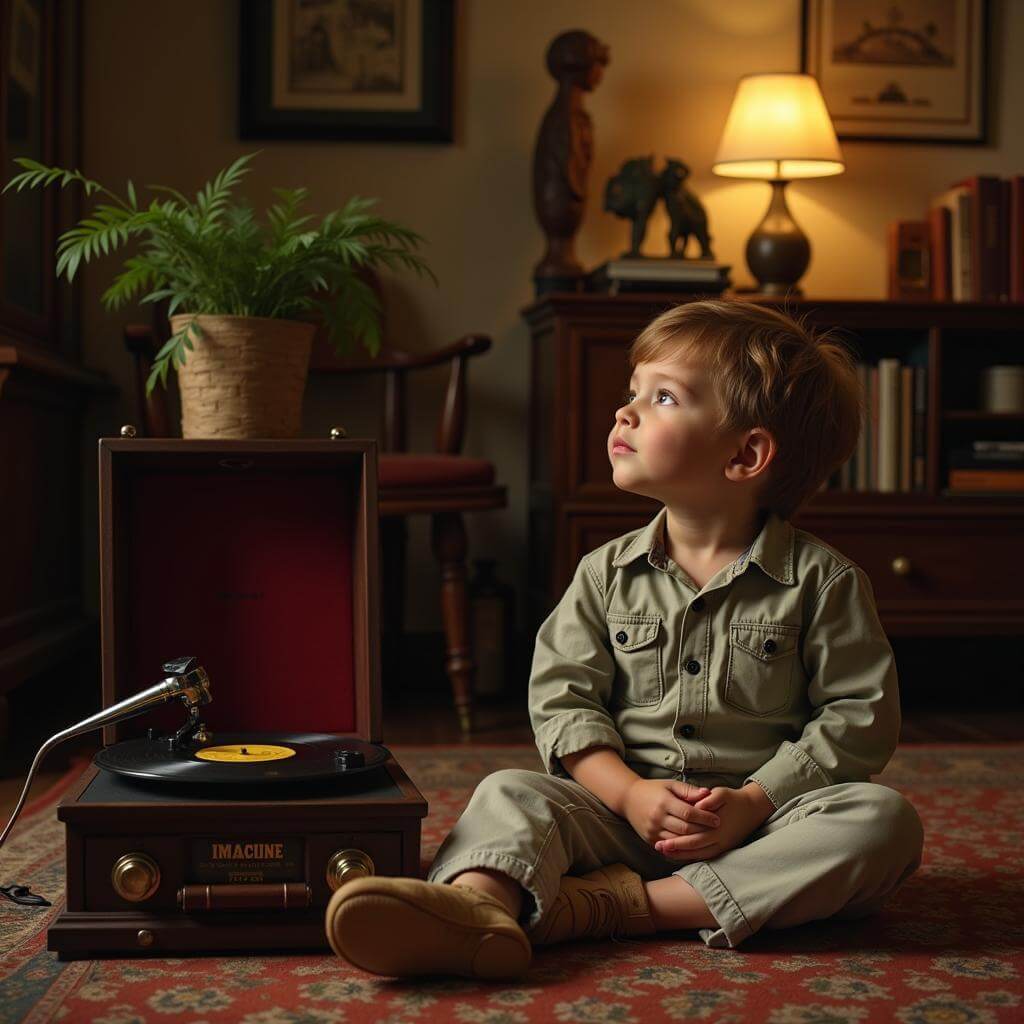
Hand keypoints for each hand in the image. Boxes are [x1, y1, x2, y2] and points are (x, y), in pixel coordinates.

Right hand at [622, 778, 720, 845]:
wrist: (628, 798)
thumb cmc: (653, 790)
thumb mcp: (670, 785)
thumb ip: (689, 790)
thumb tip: (707, 793)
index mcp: (664, 801)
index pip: (689, 813)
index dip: (705, 817)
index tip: (717, 820)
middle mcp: (657, 817)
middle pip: (685, 829)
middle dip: (703, 830)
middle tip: (717, 831)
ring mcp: (652, 830)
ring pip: (678, 841)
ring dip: (694, 841)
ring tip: (708, 838)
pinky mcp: (649, 839)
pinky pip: (669, 847)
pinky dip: (682, 847)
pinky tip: (693, 845)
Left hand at [654, 785, 771, 862]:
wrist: (753, 809)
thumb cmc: (734, 799)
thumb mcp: (722, 793)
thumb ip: (710, 799)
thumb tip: (697, 806)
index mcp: (717, 826)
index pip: (694, 836)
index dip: (678, 840)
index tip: (663, 840)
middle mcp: (720, 839)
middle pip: (695, 847)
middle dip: (676, 849)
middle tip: (659, 848)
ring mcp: (722, 846)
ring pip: (699, 855)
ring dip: (681, 854)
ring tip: (664, 853)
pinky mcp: (723, 848)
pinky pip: (705, 856)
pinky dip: (692, 856)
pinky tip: (679, 854)